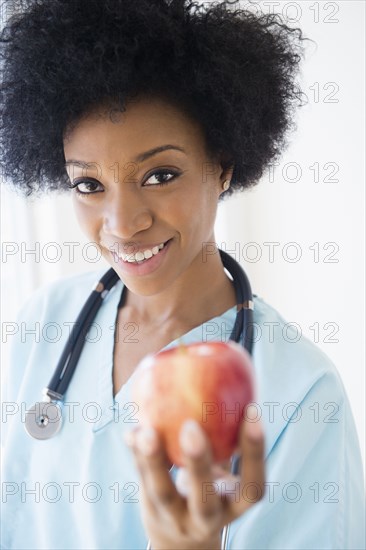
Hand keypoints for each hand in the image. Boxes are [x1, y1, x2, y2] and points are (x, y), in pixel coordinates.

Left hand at [125, 406, 264, 549]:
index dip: (255, 451)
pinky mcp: (151, 512)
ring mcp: (176, 519)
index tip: (252, 409)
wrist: (181, 542)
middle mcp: (207, 519)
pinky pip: (141, 481)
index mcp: (234, 505)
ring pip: (163, 494)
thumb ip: (224, 440)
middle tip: (191, 426)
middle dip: (198, 463)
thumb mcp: (222, 475)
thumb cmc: (208, 490)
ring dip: (153, 460)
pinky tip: (132, 431)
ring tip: (146, 430)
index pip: (253, 485)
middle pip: (205, 500)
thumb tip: (224, 381)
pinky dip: (136, 454)